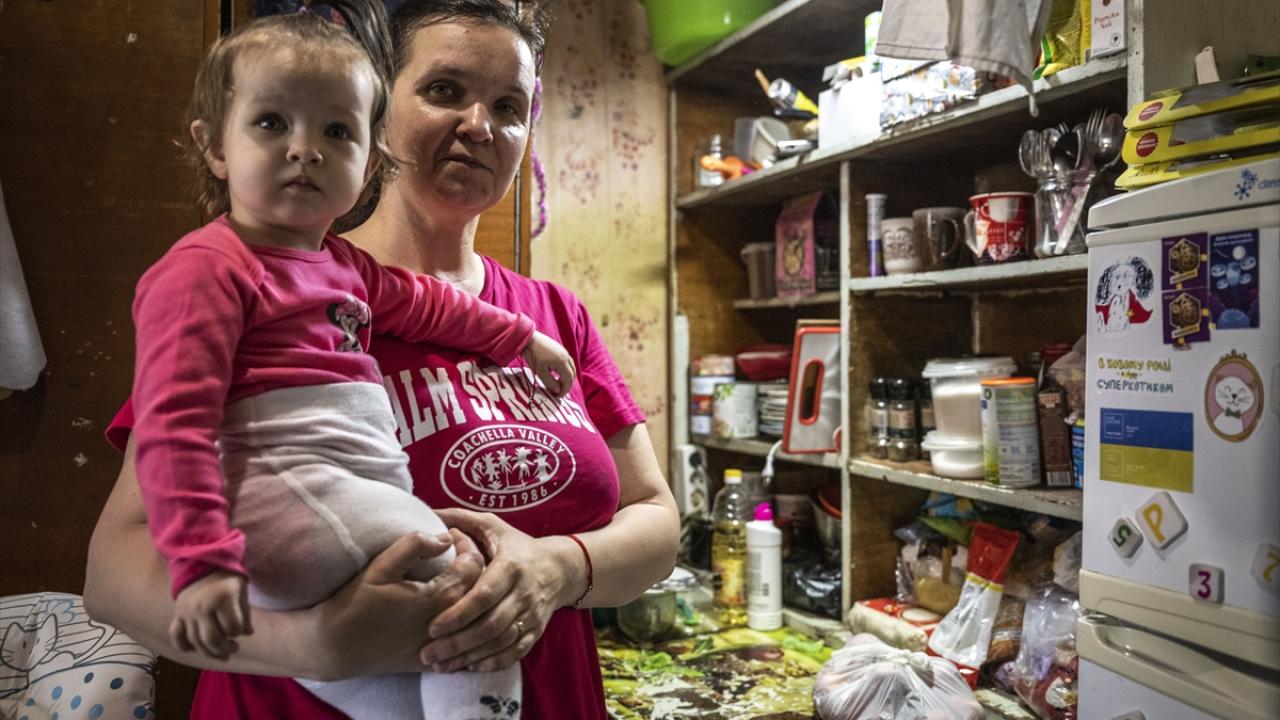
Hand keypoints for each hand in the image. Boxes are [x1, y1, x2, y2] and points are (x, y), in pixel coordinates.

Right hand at [171, 570, 250, 660]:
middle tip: (234, 649)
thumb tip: (247, 634)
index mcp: (222, 598)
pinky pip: (176, 636)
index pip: (233, 627)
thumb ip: (245, 613)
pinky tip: (196, 649)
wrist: (202, 564)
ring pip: (195, 641)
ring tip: (222, 655)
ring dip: (209, 653)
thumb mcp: (241, 591)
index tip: (242, 628)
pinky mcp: (177, 615)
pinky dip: (184, 646)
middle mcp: (202, 607)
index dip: (239, 632)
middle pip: (211, 639)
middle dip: (225, 649)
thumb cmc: (227, 579)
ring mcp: (187, 612)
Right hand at [309, 530, 484, 678]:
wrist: (333, 650)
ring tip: (459, 574)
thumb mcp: (379, 568)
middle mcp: (449, 625)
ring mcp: (443, 647)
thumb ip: (413, 546)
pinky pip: (466, 642)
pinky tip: (457, 607)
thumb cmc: (353, 605)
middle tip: (458, 550)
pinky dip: (470, 622)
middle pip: (481, 589)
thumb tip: (445, 537)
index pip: (474, 565)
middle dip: (474, 565)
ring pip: (477, 616)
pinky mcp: (435, 662)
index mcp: (438, 598)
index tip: (453, 535)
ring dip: (474, 592)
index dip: (468, 545)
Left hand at [420, 508, 582, 672]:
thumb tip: (427, 513)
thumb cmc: (516, 545)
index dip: (458, 613)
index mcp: (511, 566)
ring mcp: (532, 615)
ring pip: (500, 643)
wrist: (559, 569)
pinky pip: (514, 653)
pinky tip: (468, 667)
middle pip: (490, 625)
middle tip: (427, 654)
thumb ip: (460, 520)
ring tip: (440, 665)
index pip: (484, 594)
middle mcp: (524, 593)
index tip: (432, 626)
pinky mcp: (535, 632)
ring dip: (469, 657)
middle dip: (457, 642)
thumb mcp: (493, 526)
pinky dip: (492, 663)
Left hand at [522, 331, 576, 397]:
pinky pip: (568, 362)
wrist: (528, 339)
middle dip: (566, 385)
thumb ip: (550, 383)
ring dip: (566, 377)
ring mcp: (564, 352)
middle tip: (557, 392)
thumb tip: (557, 391)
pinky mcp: (560, 349)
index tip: (557, 396)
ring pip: (571, 368)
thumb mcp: (540, 372)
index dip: (564, 390)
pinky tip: (556, 374)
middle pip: (572, 374)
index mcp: (562, 362)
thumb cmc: (532, 355)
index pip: (568, 380)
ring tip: (557, 384)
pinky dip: (565, 370)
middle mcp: (566, 356)